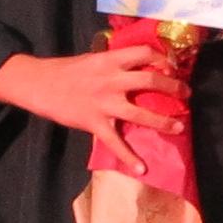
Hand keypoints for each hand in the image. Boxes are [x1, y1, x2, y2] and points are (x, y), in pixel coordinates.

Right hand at [0, 43, 186, 161]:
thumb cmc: (63, 71)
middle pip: (151, 80)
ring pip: (141, 114)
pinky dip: (129, 157)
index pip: (144, 53)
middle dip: (173, 88)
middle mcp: (110, 80)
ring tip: (178, 127)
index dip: (163, 59)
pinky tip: (141, 168)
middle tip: (185, 95)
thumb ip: (113, 63)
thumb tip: (135, 65)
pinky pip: (115, 142)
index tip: (172, 67)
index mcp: (109, 61)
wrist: (38, 84)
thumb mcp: (91, 59)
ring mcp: (103, 103)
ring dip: (163, 121)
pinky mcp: (94, 122)